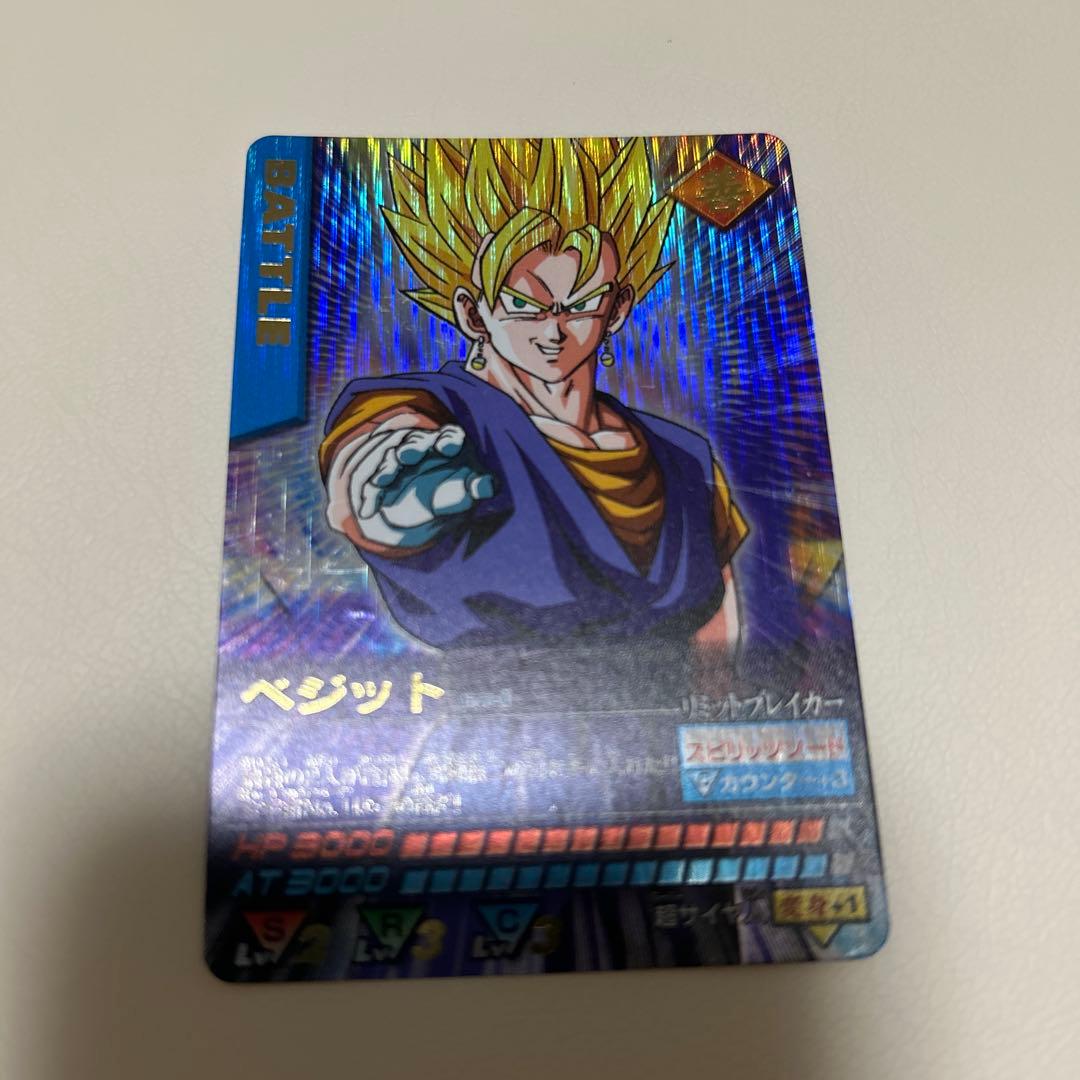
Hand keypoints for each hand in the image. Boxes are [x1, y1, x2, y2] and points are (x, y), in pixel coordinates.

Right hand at [340, 424, 494, 547]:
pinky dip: (370, 498)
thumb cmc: (453, 487)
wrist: (424, 500)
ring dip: (385, 471)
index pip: (448, 436)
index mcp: (446, 444)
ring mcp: (397, 460)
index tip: (447, 447)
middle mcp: (420, 446)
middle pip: (414, 442)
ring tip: (381, 483)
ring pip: (389, 461)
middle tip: (406, 455)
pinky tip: (367, 512)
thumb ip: (477, 487)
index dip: (447, 439)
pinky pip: (373, 485)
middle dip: (410, 448)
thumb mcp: (466, 490)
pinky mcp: (382, 477)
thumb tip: (489, 486)